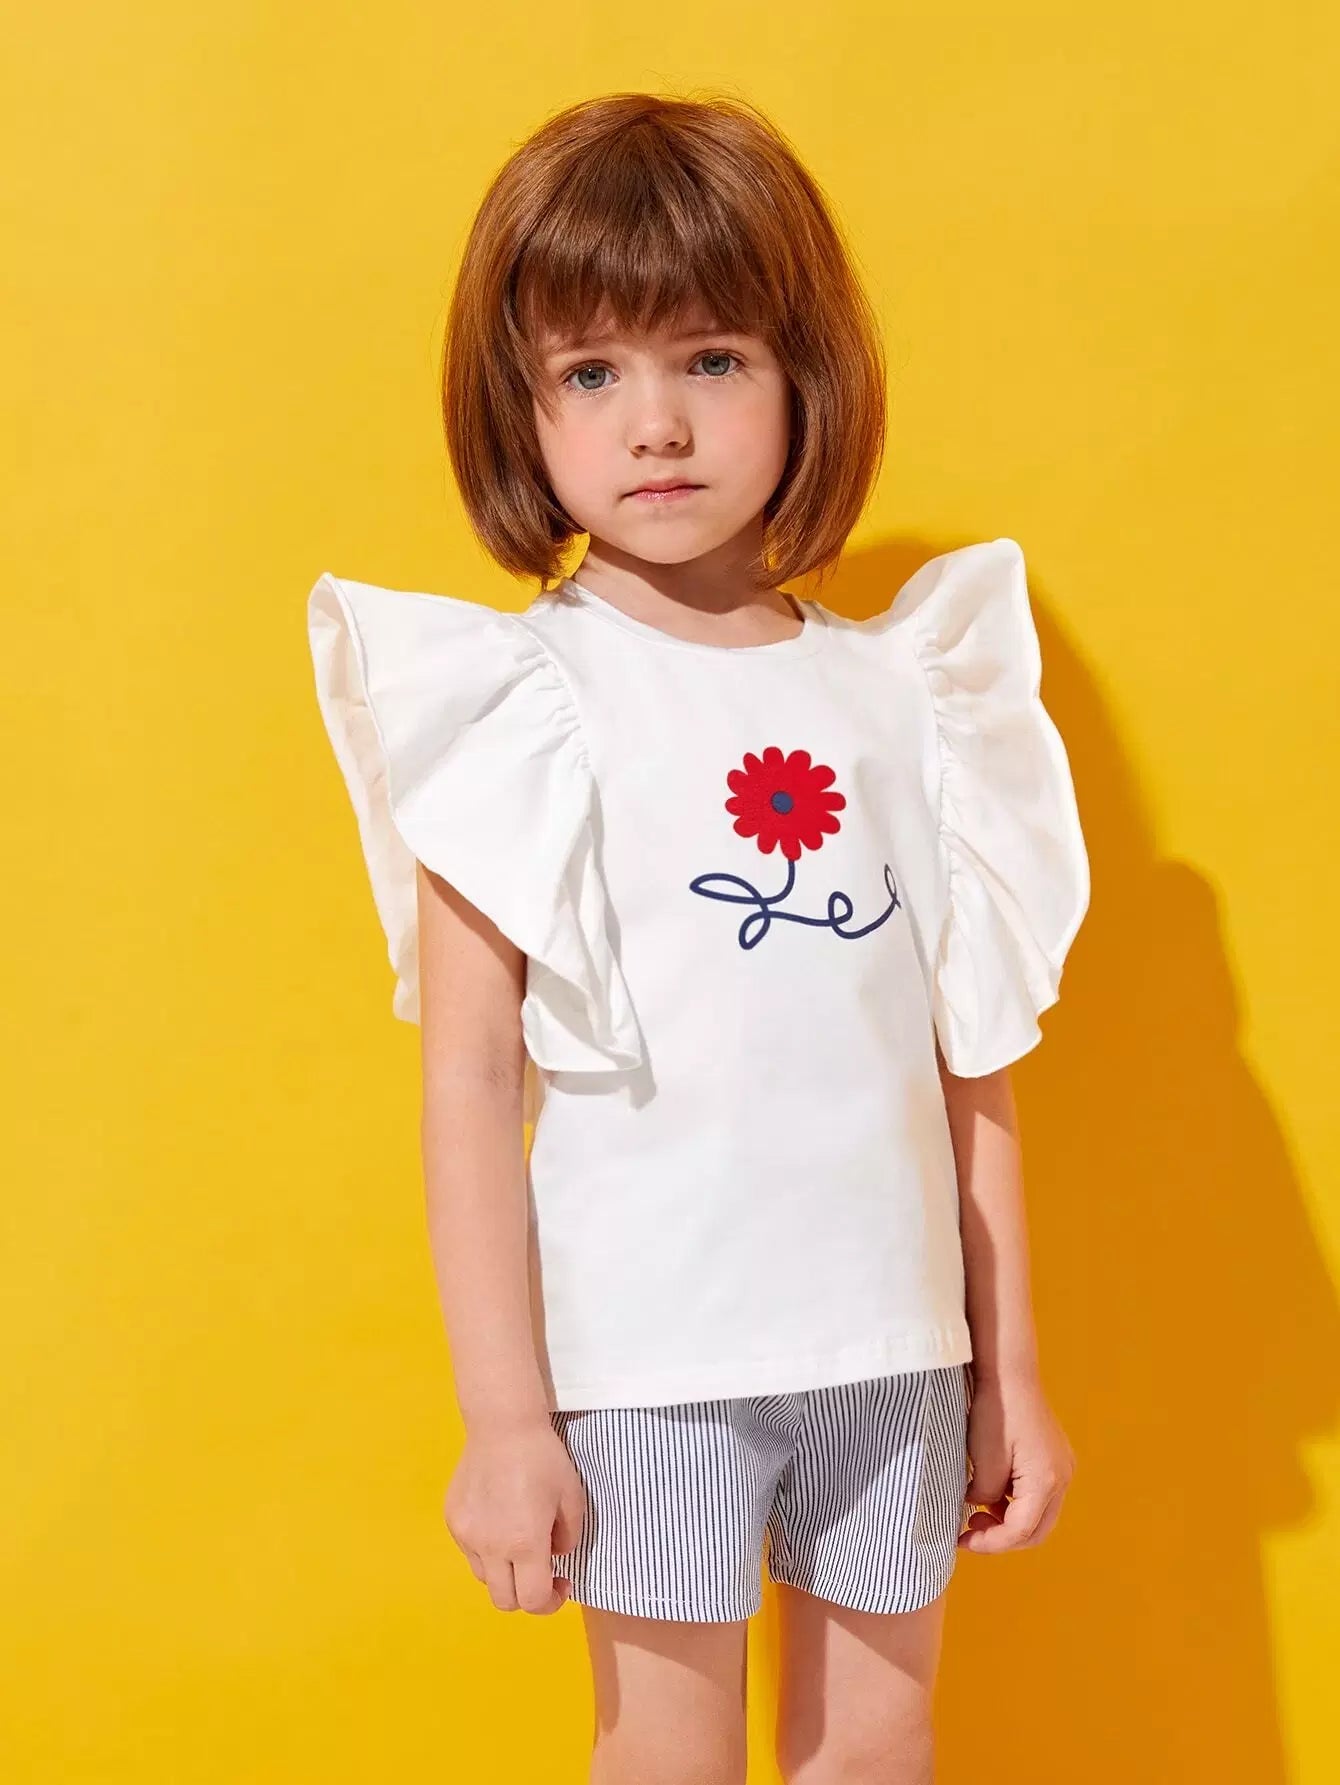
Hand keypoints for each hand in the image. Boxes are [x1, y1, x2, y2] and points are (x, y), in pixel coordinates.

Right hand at [444, 1416, 586, 1613]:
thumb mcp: (572, 1499)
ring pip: (485, 1579)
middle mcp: (491, 1546)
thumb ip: (568, 1539)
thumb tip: (553, 1556)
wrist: (503, 1424)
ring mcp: (467, 1535)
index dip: (551, 1602)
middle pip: (505, 1601)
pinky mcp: (453, 1520)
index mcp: (524, 1543)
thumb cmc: (543, 1458)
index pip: (532, 1601)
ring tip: (518, 1545)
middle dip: (527, 1596)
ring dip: (505, 1574)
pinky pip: (471, 1552)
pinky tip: (499, 1523)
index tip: (561, 1584)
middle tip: (542, 1574)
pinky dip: (487, 1551)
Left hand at [959, 1369, 1074, 1553]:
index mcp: (1046, 1482)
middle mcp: (1062, 1478)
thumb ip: (983, 1496)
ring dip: (1009, 1520)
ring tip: (977, 1511)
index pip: (1020, 1532)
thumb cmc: (995, 1410)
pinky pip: (1038, 1494)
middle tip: (969, 1531)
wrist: (1009, 1371)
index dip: (989, 1543)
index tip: (961, 1540)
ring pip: (1039, 1514)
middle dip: (1002, 1538)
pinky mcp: (1055, 1457)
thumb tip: (979, 1508)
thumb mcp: (983, 1460)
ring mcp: (1062, 1467)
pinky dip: (1015, 1503)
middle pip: (1036, 1530)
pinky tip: (991, 1493)